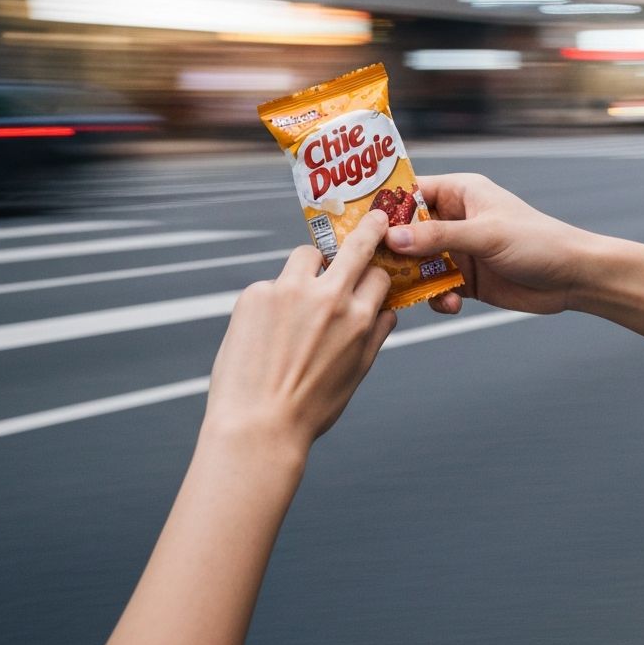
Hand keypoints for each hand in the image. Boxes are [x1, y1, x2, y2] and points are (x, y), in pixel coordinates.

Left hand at [204, 209, 395, 455]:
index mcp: (357, 318)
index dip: (377, 275)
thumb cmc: (308, 409)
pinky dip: (273, 300)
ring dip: (309, 268)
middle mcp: (327, 297)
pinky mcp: (255, 293)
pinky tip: (266, 331)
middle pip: (355, 245)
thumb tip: (388, 312)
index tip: (373, 271)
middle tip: (372, 218)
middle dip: (368, 228)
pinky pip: (271, 284)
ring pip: (306, 256)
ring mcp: (288, 291)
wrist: (256, 426)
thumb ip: (375, 337)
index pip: (379, 275)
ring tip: (299, 297)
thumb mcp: (355, 375)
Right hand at [385, 173, 594, 317]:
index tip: (356, 222)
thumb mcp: (485, 235)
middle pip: (407, 230)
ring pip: (417, 262)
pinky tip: (447, 305)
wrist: (573, 278)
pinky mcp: (465, 278)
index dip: (384, 204)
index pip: (411, 191)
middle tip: (368, 264)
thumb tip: (393, 237)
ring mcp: (458, 249)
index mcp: (460, 193)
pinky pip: (435, 286)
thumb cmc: (537, 242)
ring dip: (412, 278)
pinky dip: (434, 297)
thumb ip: (438, 238)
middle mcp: (455, 219)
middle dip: (391, 248)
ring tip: (408, 292)